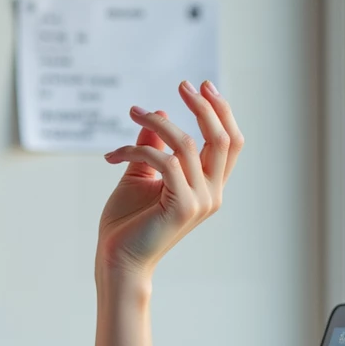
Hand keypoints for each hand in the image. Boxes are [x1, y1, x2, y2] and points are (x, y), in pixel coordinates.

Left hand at [96, 80, 242, 279]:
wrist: (116, 261)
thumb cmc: (126, 223)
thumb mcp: (140, 176)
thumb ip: (152, 147)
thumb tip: (158, 114)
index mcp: (208, 186)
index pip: (229, 142)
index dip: (221, 111)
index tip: (201, 86)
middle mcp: (212, 194)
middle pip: (223, 138)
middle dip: (204, 106)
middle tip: (182, 84)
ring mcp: (200, 201)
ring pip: (188, 144)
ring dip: (157, 122)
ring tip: (133, 113)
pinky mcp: (182, 207)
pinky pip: (165, 161)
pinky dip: (139, 150)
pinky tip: (115, 155)